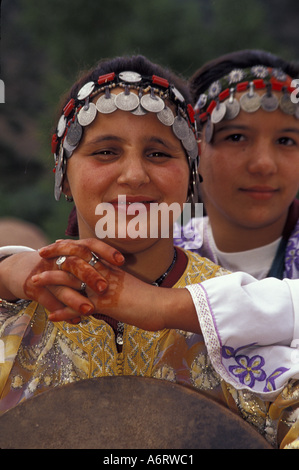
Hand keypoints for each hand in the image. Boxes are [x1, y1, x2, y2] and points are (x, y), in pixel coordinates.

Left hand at [34, 239, 199, 332]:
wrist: (164, 305)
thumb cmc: (152, 297)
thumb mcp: (132, 285)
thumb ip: (118, 281)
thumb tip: (110, 282)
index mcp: (112, 268)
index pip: (88, 249)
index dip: (71, 244)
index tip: (57, 242)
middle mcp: (106, 274)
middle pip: (76, 259)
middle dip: (55, 255)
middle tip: (40, 254)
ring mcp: (104, 288)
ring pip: (72, 281)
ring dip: (51, 281)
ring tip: (34, 283)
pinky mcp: (106, 304)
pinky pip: (80, 308)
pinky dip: (65, 312)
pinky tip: (52, 315)